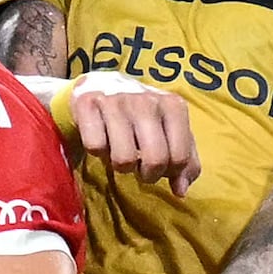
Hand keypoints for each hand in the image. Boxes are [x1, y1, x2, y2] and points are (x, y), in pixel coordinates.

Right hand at [61, 73, 199, 190]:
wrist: (100, 83)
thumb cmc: (140, 115)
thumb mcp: (169, 131)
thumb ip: (185, 161)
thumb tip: (181, 190)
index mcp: (173, 106)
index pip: (179, 158)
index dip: (170, 173)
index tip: (161, 167)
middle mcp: (146, 100)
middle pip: (154, 160)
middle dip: (147, 175)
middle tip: (139, 167)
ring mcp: (116, 100)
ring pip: (123, 159)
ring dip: (121, 165)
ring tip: (120, 151)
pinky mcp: (87, 103)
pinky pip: (95, 147)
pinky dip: (97, 151)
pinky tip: (102, 138)